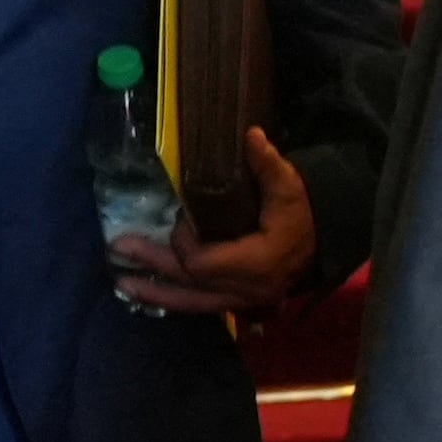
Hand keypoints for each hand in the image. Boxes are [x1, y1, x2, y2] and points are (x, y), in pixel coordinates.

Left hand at [109, 126, 315, 314]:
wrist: (323, 245)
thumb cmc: (303, 216)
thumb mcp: (290, 188)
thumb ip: (269, 165)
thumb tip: (251, 134)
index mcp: (257, 264)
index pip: (202, 262)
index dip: (184, 241)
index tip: (184, 217)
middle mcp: (245, 290)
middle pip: (189, 281)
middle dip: (153, 263)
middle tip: (118, 247)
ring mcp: (241, 302)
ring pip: (190, 303)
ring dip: (156, 292)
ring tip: (123, 283)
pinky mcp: (237, 304)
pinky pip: (199, 306)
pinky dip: (173, 299)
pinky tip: (150, 292)